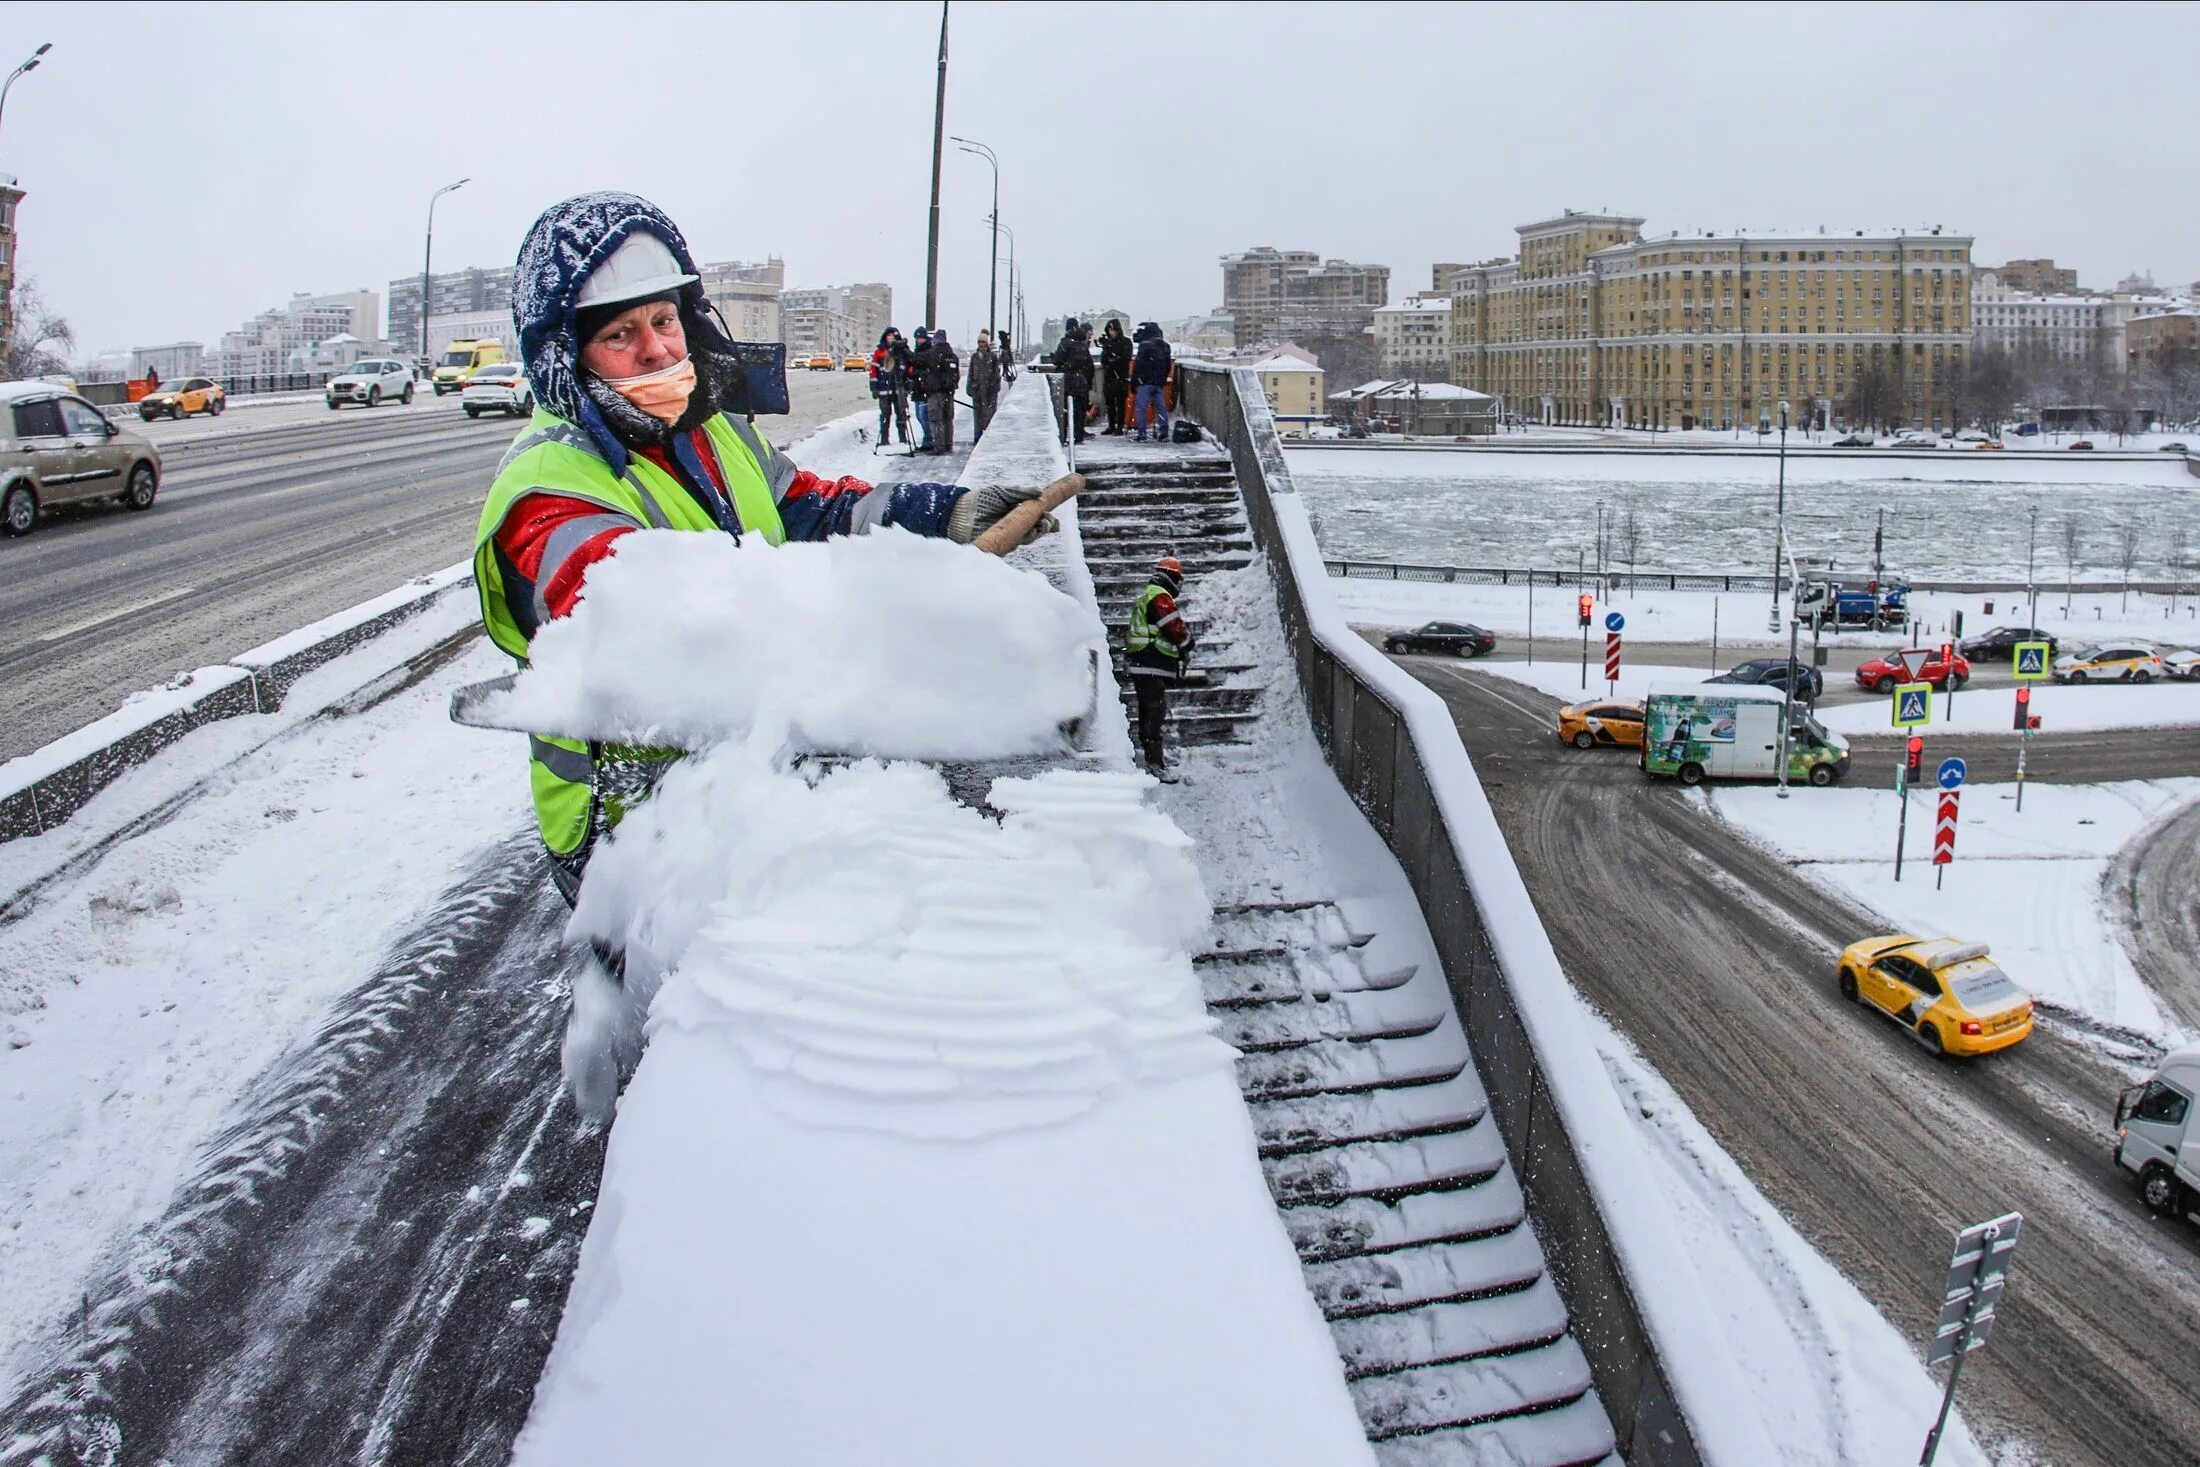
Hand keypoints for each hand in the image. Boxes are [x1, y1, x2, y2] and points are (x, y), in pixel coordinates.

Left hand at [959, 474, 1084, 554]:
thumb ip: (1021, 492)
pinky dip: (1022, 540)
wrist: (959, 512)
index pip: (1038, 518)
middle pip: (1037, 530)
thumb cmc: (980, 499)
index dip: (1049, 521)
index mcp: (1018, 513)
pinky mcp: (1000, 545)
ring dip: (1037, 533)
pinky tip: (1026, 534)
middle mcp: (1015, 526)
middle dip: (1046, 527)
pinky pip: (1014, 544)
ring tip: (1041, 525)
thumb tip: (1040, 491)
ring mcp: (1008, 537)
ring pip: (1028, 538)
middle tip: (1048, 522)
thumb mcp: (1002, 492)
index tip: (1055, 520)